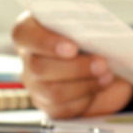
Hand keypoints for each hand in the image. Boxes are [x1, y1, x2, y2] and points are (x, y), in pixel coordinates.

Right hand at [12, 11, 132, 118]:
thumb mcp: (90, 25)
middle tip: (102, 63)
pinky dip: (86, 99)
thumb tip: (97, 31)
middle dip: (75, 68)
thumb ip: (85, 24)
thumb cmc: (94, 36)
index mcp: (32, 30)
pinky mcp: (50, 105)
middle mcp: (28, 57)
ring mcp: (36, 85)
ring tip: (107, 76)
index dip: (46, 42)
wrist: (108, 61)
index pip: (24, 34)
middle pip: (39, 68)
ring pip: (52, 92)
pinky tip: (101, 87)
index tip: (72, 47)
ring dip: (84, 84)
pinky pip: (64, 108)